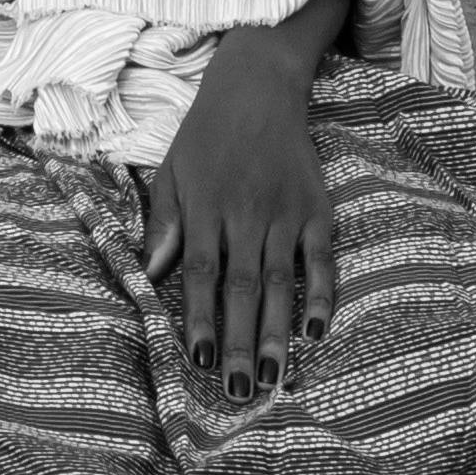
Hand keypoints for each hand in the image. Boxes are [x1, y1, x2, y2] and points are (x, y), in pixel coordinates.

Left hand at [138, 0, 349, 401]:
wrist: (258, 85)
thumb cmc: (206, 135)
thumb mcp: (172, 171)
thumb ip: (164, 222)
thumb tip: (153, 272)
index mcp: (205, 208)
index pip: (199, 274)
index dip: (199, 318)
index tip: (199, 360)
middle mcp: (246, 214)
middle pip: (241, 288)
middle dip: (241, 342)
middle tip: (241, 390)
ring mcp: (285, 212)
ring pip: (281, 282)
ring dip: (278, 333)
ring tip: (276, 379)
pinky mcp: (317, 208)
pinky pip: (322, 259)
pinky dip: (322, 294)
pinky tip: (316, 331)